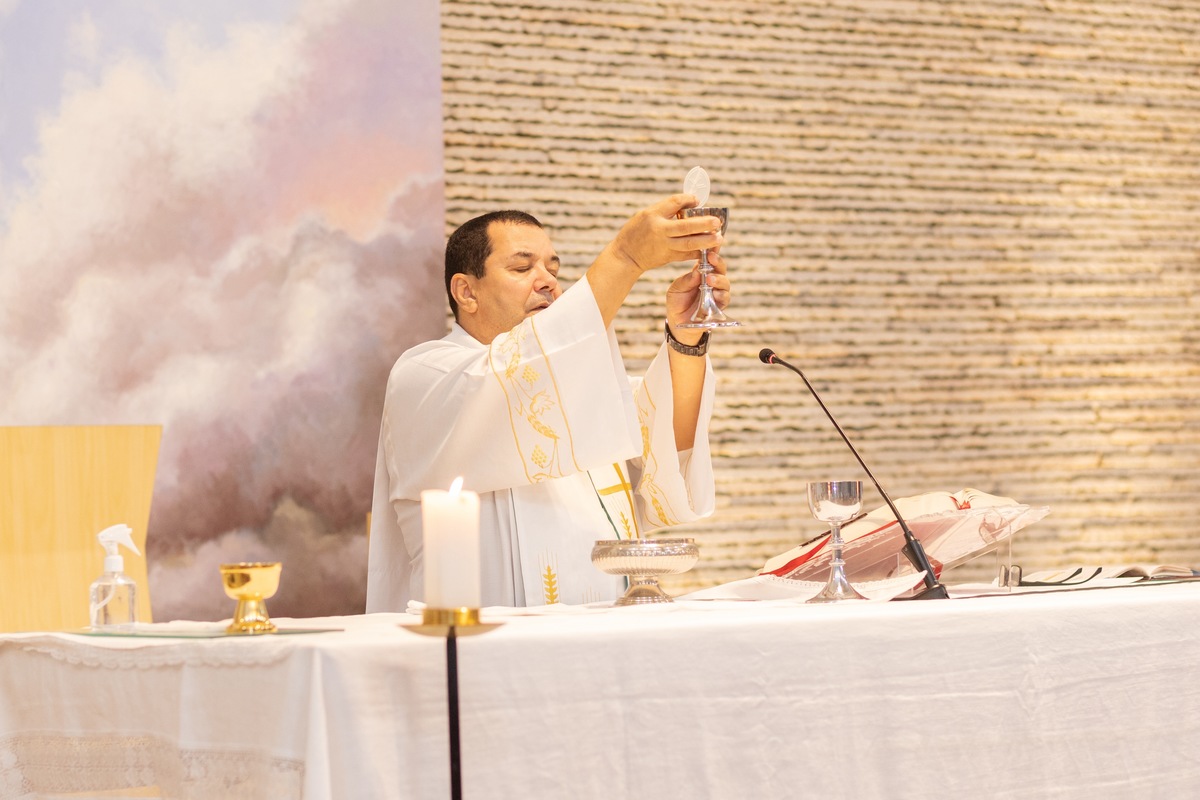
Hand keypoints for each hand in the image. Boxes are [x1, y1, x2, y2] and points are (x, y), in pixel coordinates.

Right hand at [608, 194, 724, 273]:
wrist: (626, 256)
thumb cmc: (636, 232)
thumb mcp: (646, 215)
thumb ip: (665, 210)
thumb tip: (690, 205)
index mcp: (653, 215)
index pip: (674, 202)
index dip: (688, 199)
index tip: (697, 200)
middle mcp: (659, 230)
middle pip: (685, 226)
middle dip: (703, 224)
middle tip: (717, 222)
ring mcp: (664, 245)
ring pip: (688, 243)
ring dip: (705, 240)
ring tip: (719, 238)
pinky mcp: (667, 257)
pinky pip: (686, 255)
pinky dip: (698, 252)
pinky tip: (709, 249)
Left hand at [665, 250, 730, 343]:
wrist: (678, 322)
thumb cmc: (677, 302)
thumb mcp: (676, 289)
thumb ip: (686, 280)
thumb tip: (697, 270)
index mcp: (701, 273)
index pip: (709, 260)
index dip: (712, 251)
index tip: (711, 243)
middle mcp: (712, 281)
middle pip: (720, 268)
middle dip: (717, 262)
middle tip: (711, 257)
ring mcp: (717, 293)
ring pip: (725, 283)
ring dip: (718, 279)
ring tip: (709, 279)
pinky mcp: (719, 306)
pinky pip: (725, 299)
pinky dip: (721, 295)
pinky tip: (715, 294)